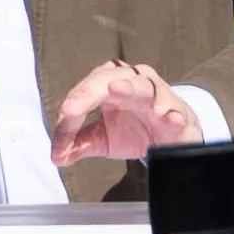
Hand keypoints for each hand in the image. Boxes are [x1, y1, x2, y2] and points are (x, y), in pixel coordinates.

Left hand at [49, 62, 205, 164]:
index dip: (73, 107)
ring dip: (130, 87)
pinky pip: (175, 111)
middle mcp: (134, 82)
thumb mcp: (103, 138)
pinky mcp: (177, 113)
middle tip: (73, 107)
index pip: (87, 89)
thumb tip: (56, 155)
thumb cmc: (136, 130)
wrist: (172, 137)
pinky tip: (165, 117)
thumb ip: (79, 143)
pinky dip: (171, 113)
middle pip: (110, 78)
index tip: (62, 127)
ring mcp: (157, 96)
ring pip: (144, 86)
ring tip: (116, 90)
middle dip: (90, 91)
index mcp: (111, 85)